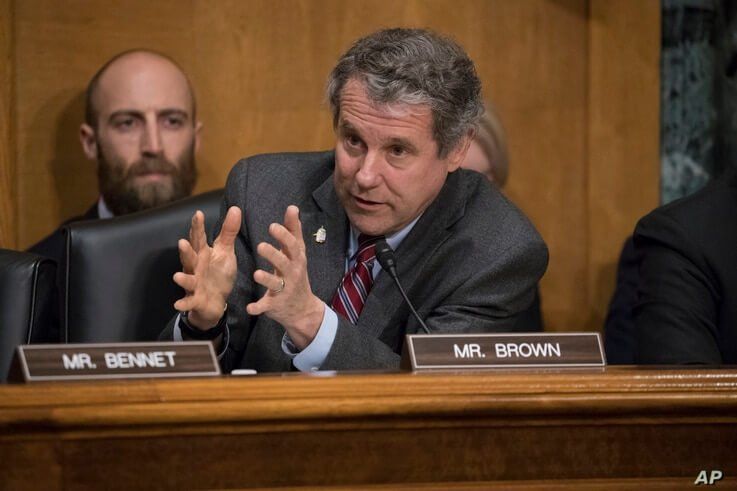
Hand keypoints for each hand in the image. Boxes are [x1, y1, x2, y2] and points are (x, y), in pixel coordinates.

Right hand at [173, 206, 241, 329]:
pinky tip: (178, 304)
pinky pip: (189, 302)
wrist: (215, 301)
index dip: (198, 227)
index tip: (198, 214)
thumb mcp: (225, 251)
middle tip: (182, 242)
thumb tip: (235, 208)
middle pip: (189, 258)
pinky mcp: (196, 300)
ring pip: (187, 280)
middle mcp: (195, 267)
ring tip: (176, 276)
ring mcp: (194, 284)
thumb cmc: (218, 273)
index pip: (199, 238)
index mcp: (203, 254)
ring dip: (183, 278)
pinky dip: (184, 304)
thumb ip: (229, 231)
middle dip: (186, 251)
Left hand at [247, 205, 323, 348]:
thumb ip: (293, 230)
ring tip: (256, 274)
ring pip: (275, 284)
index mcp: (296, 259)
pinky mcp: (275, 305)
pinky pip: (266, 306)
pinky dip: (258, 307)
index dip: (283, 236)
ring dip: (266, 279)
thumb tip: (292, 207)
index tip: (272, 226)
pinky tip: (249, 308)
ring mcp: (284, 290)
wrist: (303, 309)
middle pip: (284, 263)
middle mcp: (292, 273)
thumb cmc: (296, 274)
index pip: (292, 245)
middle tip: (260, 246)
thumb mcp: (298, 253)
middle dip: (274, 255)